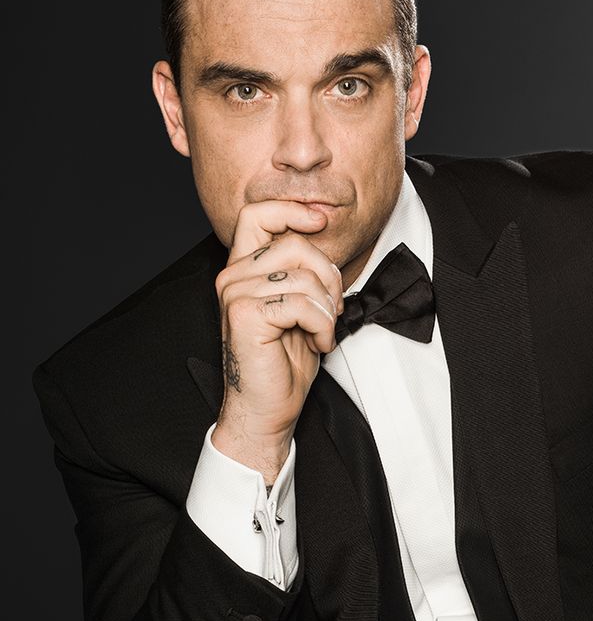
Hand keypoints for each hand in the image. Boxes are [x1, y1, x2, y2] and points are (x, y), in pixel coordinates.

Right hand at [211, 201, 343, 476]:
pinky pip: (301, 303)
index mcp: (243, 268)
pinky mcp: (244, 315)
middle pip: (294, 243)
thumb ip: (301, 268)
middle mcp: (232, 276)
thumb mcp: (298, 303)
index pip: (257, 213)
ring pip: (303, 275)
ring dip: (327, 308)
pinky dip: (322, 324)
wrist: (268, 409)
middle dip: (328, 275)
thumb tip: (321, 231)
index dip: (292, 210)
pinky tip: (318, 343)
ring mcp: (234, 294)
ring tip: (322, 331)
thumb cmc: (284, 361)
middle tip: (333, 308)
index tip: (320, 223)